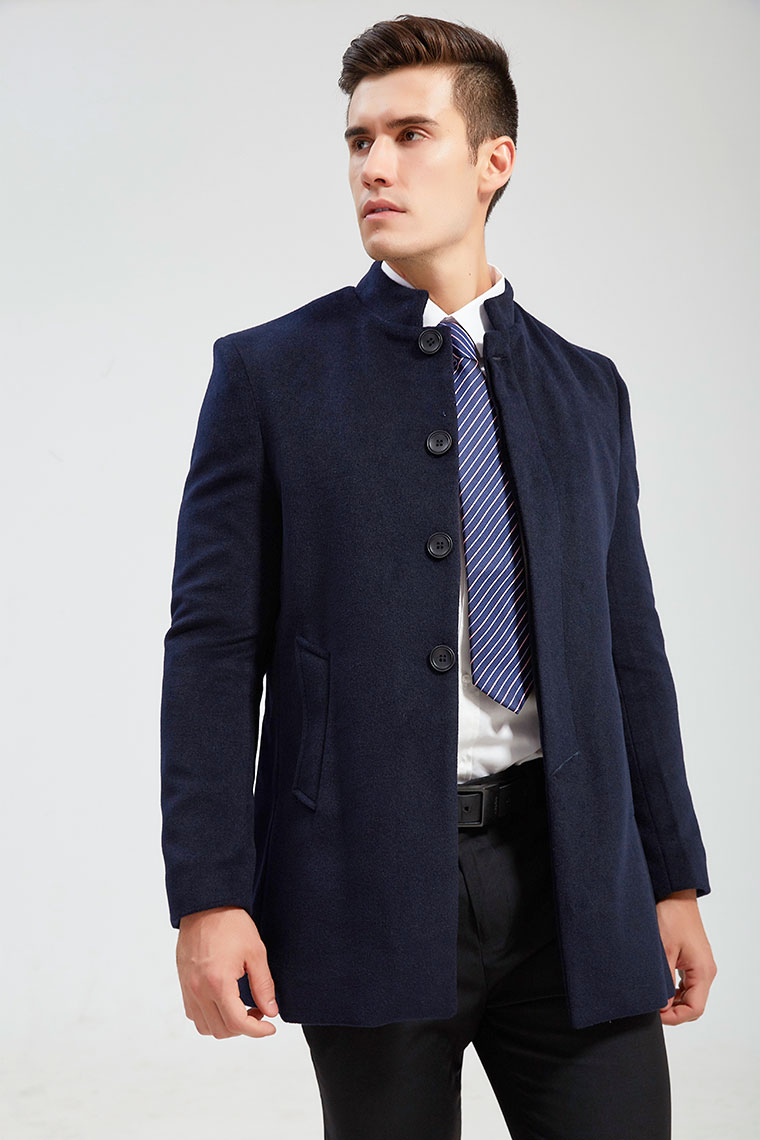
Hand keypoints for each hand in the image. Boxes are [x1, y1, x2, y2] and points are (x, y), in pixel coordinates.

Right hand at [176, 906, 278, 1037]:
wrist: (206, 906)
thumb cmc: (231, 925)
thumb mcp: (256, 953)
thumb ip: (263, 986)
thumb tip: (271, 1012)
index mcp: (218, 983)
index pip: (237, 1023)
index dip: (257, 1031)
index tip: (270, 1027)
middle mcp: (199, 990)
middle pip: (222, 1030)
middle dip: (244, 1028)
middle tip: (259, 1010)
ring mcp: (188, 989)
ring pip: (205, 1027)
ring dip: (226, 1025)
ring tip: (242, 1008)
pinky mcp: (183, 985)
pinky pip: (194, 1015)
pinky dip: (210, 1018)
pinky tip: (224, 1003)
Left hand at [655, 889, 716, 1024]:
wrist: (675, 894)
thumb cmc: (671, 916)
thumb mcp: (663, 950)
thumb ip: (663, 980)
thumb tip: (660, 1005)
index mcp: (703, 971)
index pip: (695, 1009)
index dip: (674, 1017)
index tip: (656, 1014)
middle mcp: (705, 971)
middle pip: (694, 1005)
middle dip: (673, 1011)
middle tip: (651, 1007)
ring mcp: (700, 965)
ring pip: (690, 995)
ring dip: (674, 1001)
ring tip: (654, 998)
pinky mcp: (693, 959)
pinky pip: (687, 983)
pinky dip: (675, 990)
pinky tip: (661, 987)